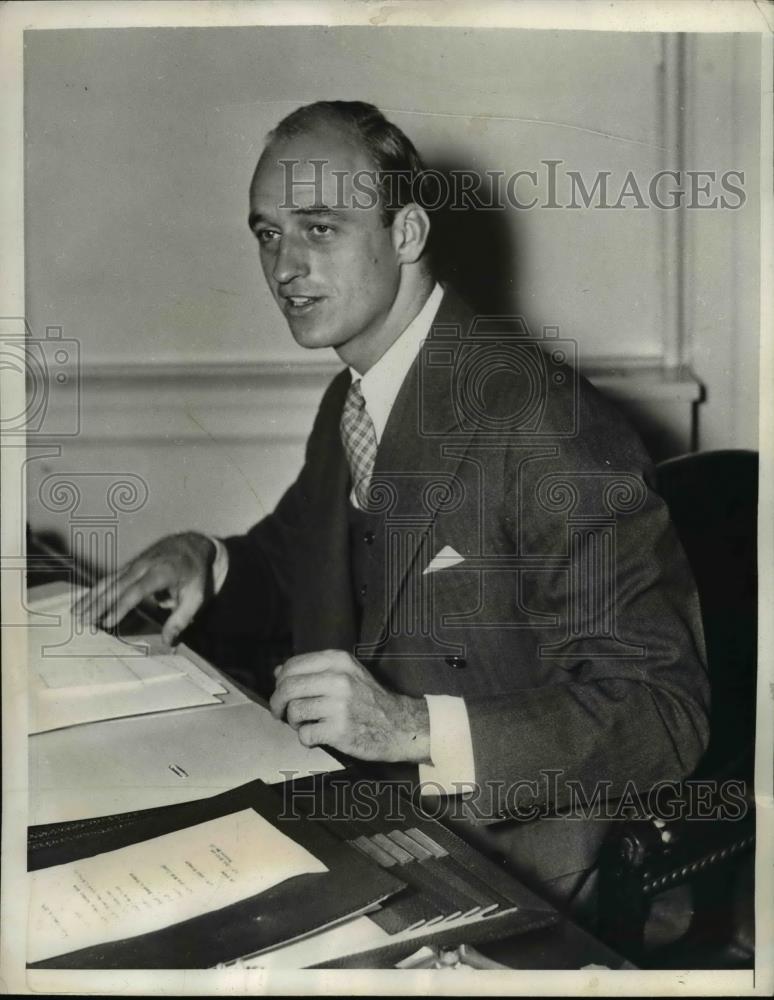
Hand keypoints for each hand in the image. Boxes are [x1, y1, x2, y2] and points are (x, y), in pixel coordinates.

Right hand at [72, 532, 214, 644]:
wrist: (192, 544)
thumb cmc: (195, 573)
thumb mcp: (196, 597)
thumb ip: (181, 619)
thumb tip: (168, 642)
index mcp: (161, 572)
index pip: (137, 592)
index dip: (121, 607)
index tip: (107, 622)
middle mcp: (143, 566)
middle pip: (116, 587)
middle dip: (98, 605)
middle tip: (82, 622)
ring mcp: (134, 564)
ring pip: (108, 582)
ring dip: (91, 598)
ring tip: (75, 614)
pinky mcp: (128, 566)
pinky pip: (109, 579)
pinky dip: (95, 591)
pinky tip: (84, 602)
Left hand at [270, 650, 430, 762]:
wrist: (398, 725)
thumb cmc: (369, 700)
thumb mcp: (347, 673)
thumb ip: (314, 670)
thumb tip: (278, 672)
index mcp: (338, 661)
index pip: (293, 665)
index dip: (280, 682)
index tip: (281, 693)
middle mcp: (338, 679)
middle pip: (288, 688)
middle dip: (278, 703)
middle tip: (280, 713)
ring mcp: (339, 705)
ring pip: (294, 711)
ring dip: (294, 722)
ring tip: (306, 724)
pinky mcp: (339, 730)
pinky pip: (305, 734)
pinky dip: (306, 739)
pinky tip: (317, 736)